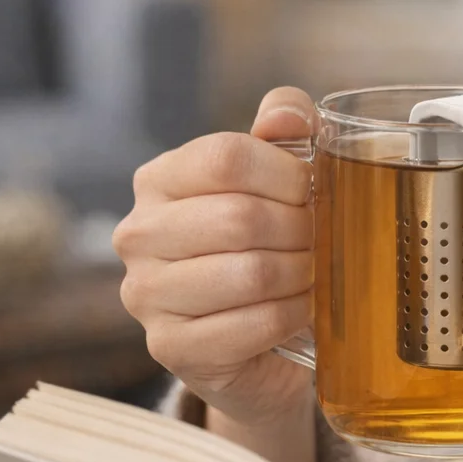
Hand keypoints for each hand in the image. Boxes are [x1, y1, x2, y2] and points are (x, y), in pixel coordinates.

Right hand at [114, 87, 318, 426]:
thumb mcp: (277, 176)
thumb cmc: (266, 242)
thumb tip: (290, 114)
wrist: (253, 336)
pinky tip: (301, 309)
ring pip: (250, 274)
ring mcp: (146, 294)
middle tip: (323, 238)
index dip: (286, 174)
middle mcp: (139, 233)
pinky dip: (292, 316)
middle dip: (300, 229)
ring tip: (314, 273)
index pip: (226, 157)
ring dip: (300, 274)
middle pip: (240, 217)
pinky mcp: (170, 347)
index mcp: (160, 178)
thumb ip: (286, 129)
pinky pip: (252, 326)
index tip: (312, 191)